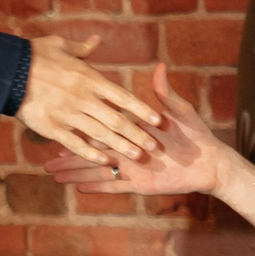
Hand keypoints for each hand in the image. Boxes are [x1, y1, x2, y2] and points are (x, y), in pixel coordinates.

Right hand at [15, 36, 162, 164]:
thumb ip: (82, 48)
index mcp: (88, 77)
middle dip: (137, 134)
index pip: (123, 97)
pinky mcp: (51, 127)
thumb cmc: (33, 55)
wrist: (5, 70)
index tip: (158, 120)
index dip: (141, 110)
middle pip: (116, 120)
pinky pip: (76, 143)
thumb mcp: (60, 44)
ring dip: (121, 147)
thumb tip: (96, 40)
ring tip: (138, 157)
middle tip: (154, 147)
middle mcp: (82, 97)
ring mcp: (67, 114)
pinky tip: (106, 162)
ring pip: (100, 134)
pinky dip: (92, 154)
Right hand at [45, 65, 225, 195]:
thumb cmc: (195, 132)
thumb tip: (159, 66)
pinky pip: (114, 187)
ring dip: (75, 173)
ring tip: (53, 175)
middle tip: (45, 157)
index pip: (100, 126)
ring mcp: (131, 168)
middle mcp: (127, 149)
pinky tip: (77, 189)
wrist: (209, 161)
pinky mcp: (139, 184)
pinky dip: (97, 187)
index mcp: (132, 129)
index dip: (80, 125)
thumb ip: (164, 92)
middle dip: (68, 154)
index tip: (58, 119)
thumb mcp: (179, 110)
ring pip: (97, 171)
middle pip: (91, 151)